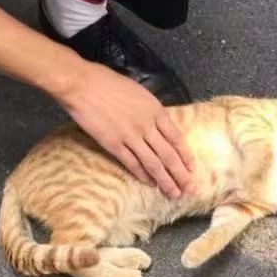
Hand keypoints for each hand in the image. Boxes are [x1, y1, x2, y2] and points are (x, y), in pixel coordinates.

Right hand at [58, 61, 194, 198]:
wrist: (83, 84)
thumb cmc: (109, 83)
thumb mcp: (139, 93)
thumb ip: (151, 110)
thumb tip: (159, 124)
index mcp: (156, 111)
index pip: (177, 138)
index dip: (186, 156)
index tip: (192, 169)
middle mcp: (147, 126)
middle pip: (169, 155)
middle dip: (181, 175)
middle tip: (189, 190)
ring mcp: (130, 136)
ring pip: (154, 164)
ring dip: (165, 181)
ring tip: (173, 194)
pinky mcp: (113, 144)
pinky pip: (132, 163)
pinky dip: (142, 175)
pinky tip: (150, 184)